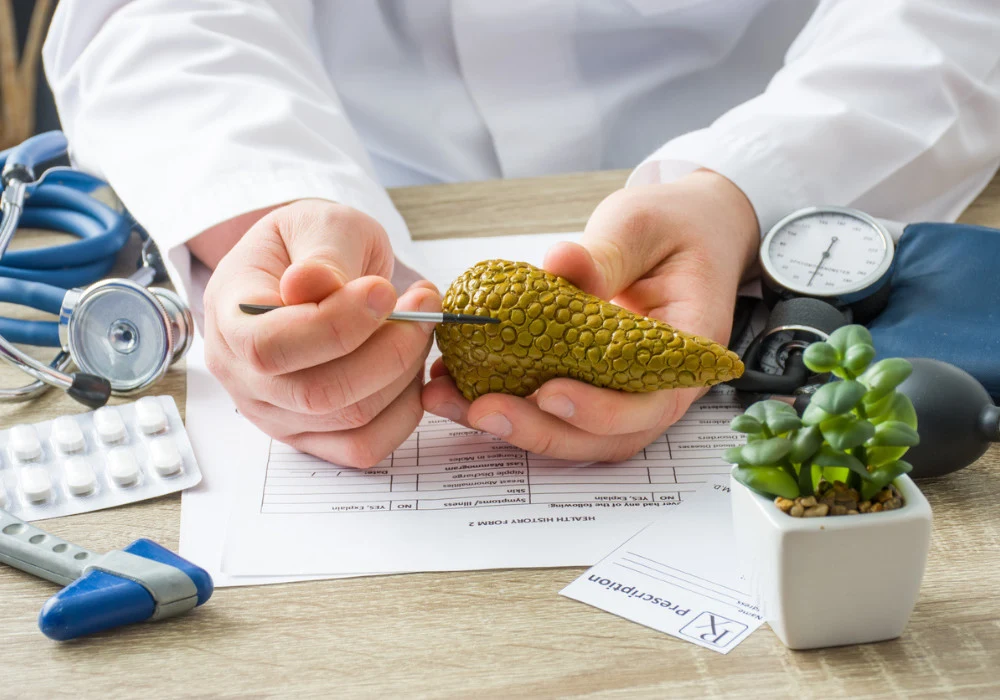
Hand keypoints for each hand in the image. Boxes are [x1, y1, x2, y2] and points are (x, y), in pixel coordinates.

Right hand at [201, 199, 440, 467]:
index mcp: (229, 318)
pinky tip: (412, 368)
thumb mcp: (317, 224)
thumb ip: (321, 254)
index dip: (337, 325)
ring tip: (421, 325)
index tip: (385, 290)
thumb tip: (312, 284)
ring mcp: (275, 414)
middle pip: (318, 393)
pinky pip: (364, 447)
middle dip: (389, 350)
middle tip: (425, 305)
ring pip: (350, 420)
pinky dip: (404, 412)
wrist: (308, 268)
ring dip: (404, 374)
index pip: (270, 346)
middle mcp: (242, 377)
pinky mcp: (311, 436)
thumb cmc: (309, 244)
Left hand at [422, 170, 758, 460]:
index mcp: (687, 348)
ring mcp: (623, 389)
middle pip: (605, 436)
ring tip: (454, 402)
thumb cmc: (675, 227)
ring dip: (514, 426)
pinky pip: (553, 406)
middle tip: (482, 410)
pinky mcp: (589, 381)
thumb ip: (607, 252)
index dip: (600, 411)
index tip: (549, 393)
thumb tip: (561, 262)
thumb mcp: (643, 226)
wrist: (688, 229)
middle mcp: (658, 383)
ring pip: (574, 432)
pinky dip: (508, 403)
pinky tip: (458, 388)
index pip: (651, 403)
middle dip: (541, 430)